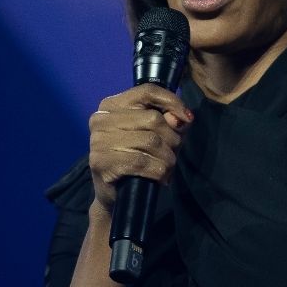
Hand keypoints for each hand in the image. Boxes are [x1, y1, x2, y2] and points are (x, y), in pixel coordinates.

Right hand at [88, 85, 192, 211]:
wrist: (115, 195)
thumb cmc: (137, 158)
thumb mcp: (156, 135)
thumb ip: (169, 121)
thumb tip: (181, 118)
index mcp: (112, 105)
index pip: (147, 91)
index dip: (172, 102)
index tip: (187, 119)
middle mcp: (101, 119)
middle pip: (153, 119)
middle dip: (172, 139)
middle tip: (172, 155)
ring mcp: (98, 141)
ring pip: (151, 141)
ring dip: (168, 158)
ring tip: (167, 168)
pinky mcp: (101, 162)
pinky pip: (142, 162)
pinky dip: (158, 171)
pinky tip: (160, 177)